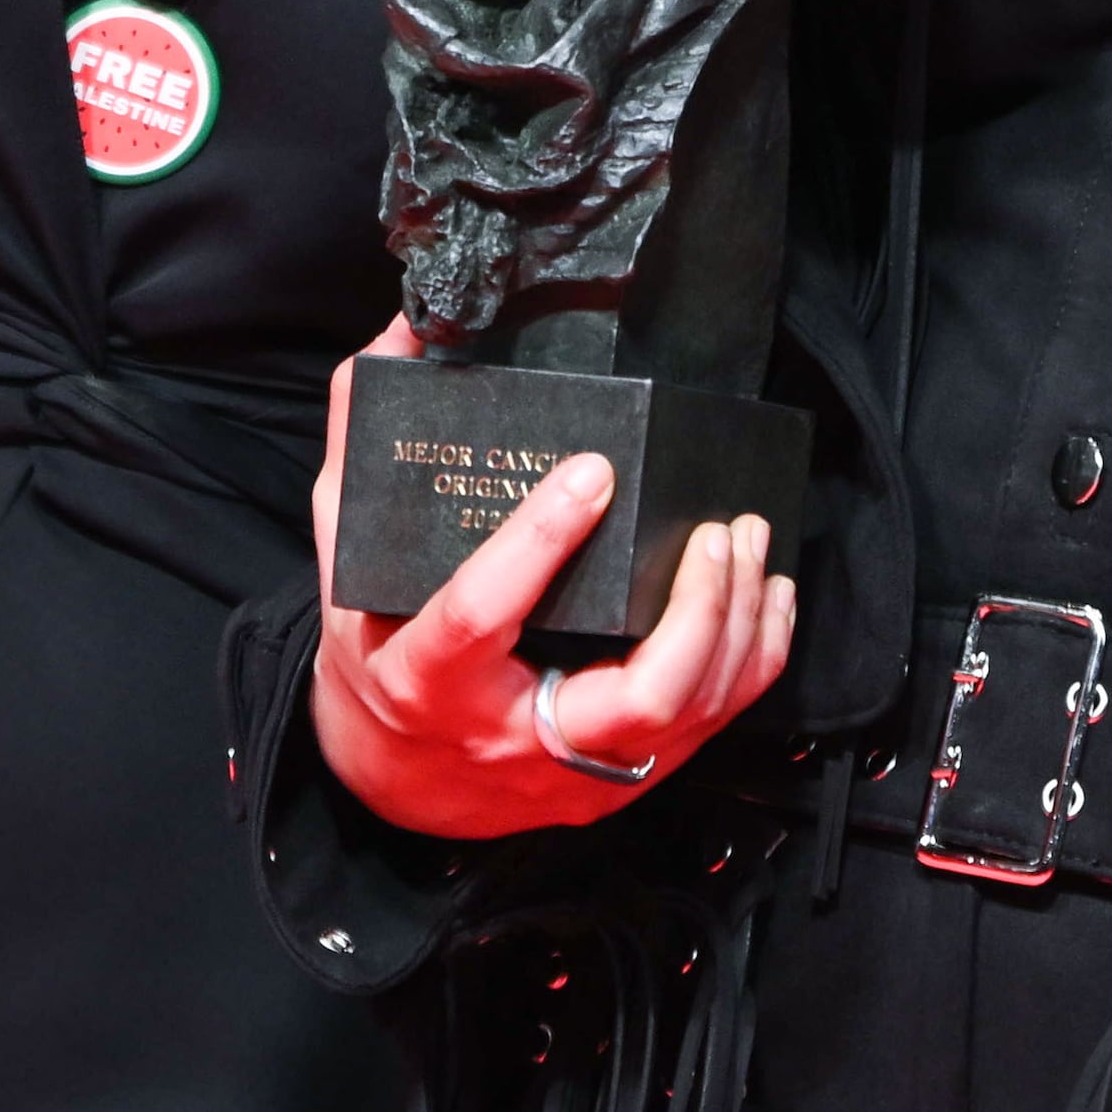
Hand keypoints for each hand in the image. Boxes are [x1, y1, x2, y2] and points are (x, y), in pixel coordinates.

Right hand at [305, 318, 797, 837]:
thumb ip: (363, 441)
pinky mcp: (618, 781)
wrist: (390, 777)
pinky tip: (764, 593)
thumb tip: (405, 330)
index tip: (594, 472)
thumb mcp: (348, 552)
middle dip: (695, 614)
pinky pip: (709, 726)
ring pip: (686, 715)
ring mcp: (574, 768)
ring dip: (734, 624)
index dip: (538, 546)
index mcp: (426, 678)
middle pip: (632, 699)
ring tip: (745, 538)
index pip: (480, 614)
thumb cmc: (374, 649)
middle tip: (715, 530)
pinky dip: (751, 658)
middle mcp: (507, 734)